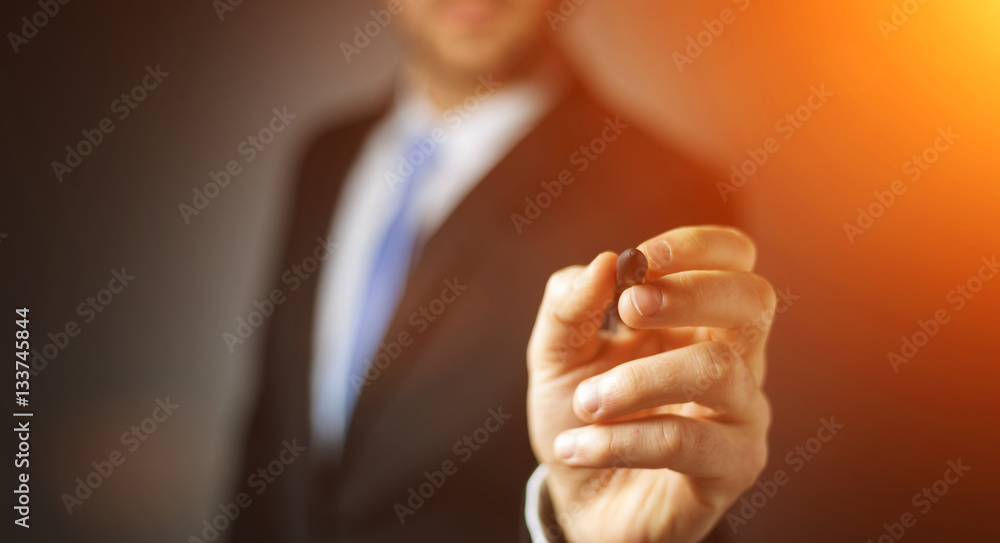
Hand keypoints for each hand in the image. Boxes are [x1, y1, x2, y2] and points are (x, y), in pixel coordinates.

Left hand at [527, 226, 773, 542]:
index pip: (735, 259)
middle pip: (752, 300)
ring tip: (585, 404)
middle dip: (689, 293)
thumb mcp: (556, 355)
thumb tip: (604, 263)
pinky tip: (577, 447)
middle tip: (629, 311)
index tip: (640, 260)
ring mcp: (739, 414)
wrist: (580, 500)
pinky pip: (683, 440)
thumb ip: (570, 305)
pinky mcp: (730, 468)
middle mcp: (733, 360)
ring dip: (636, 380)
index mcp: (696, 320)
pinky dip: (620, 440)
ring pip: (716, 370)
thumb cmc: (581, 418)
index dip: (696, 246)